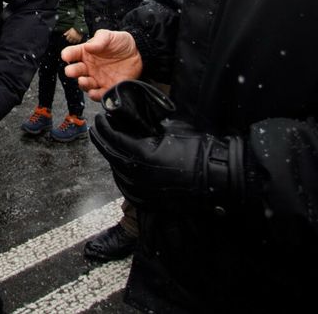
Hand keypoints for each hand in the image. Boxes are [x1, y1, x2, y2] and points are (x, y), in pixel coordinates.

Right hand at [61, 29, 142, 99]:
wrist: (139, 54)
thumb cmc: (121, 43)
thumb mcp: (110, 36)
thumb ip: (100, 40)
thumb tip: (88, 46)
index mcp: (86, 53)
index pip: (72, 53)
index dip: (67, 54)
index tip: (66, 56)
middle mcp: (89, 67)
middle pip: (76, 70)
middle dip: (71, 71)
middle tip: (70, 71)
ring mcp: (97, 78)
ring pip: (85, 84)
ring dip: (83, 84)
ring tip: (83, 80)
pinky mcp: (107, 88)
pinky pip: (99, 94)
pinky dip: (95, 95)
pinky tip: (94, 92)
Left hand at [90, 115, 244, 207]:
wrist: (219, 177)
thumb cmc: (199, 149)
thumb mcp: (171, 129)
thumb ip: (148, 124)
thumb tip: (132, 116)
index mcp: (142, 156)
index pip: (114, 139)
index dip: (105, 127)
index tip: (100, 118)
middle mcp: (138, 175)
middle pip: (111, 155)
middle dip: (103, 140)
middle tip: (98, 129)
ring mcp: (143, 191)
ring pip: (117, 172)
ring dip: (111, 156)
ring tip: (109, 143)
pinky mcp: (149, 200)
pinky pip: (127, 186)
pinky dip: (121, 173)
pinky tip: (121, 165)